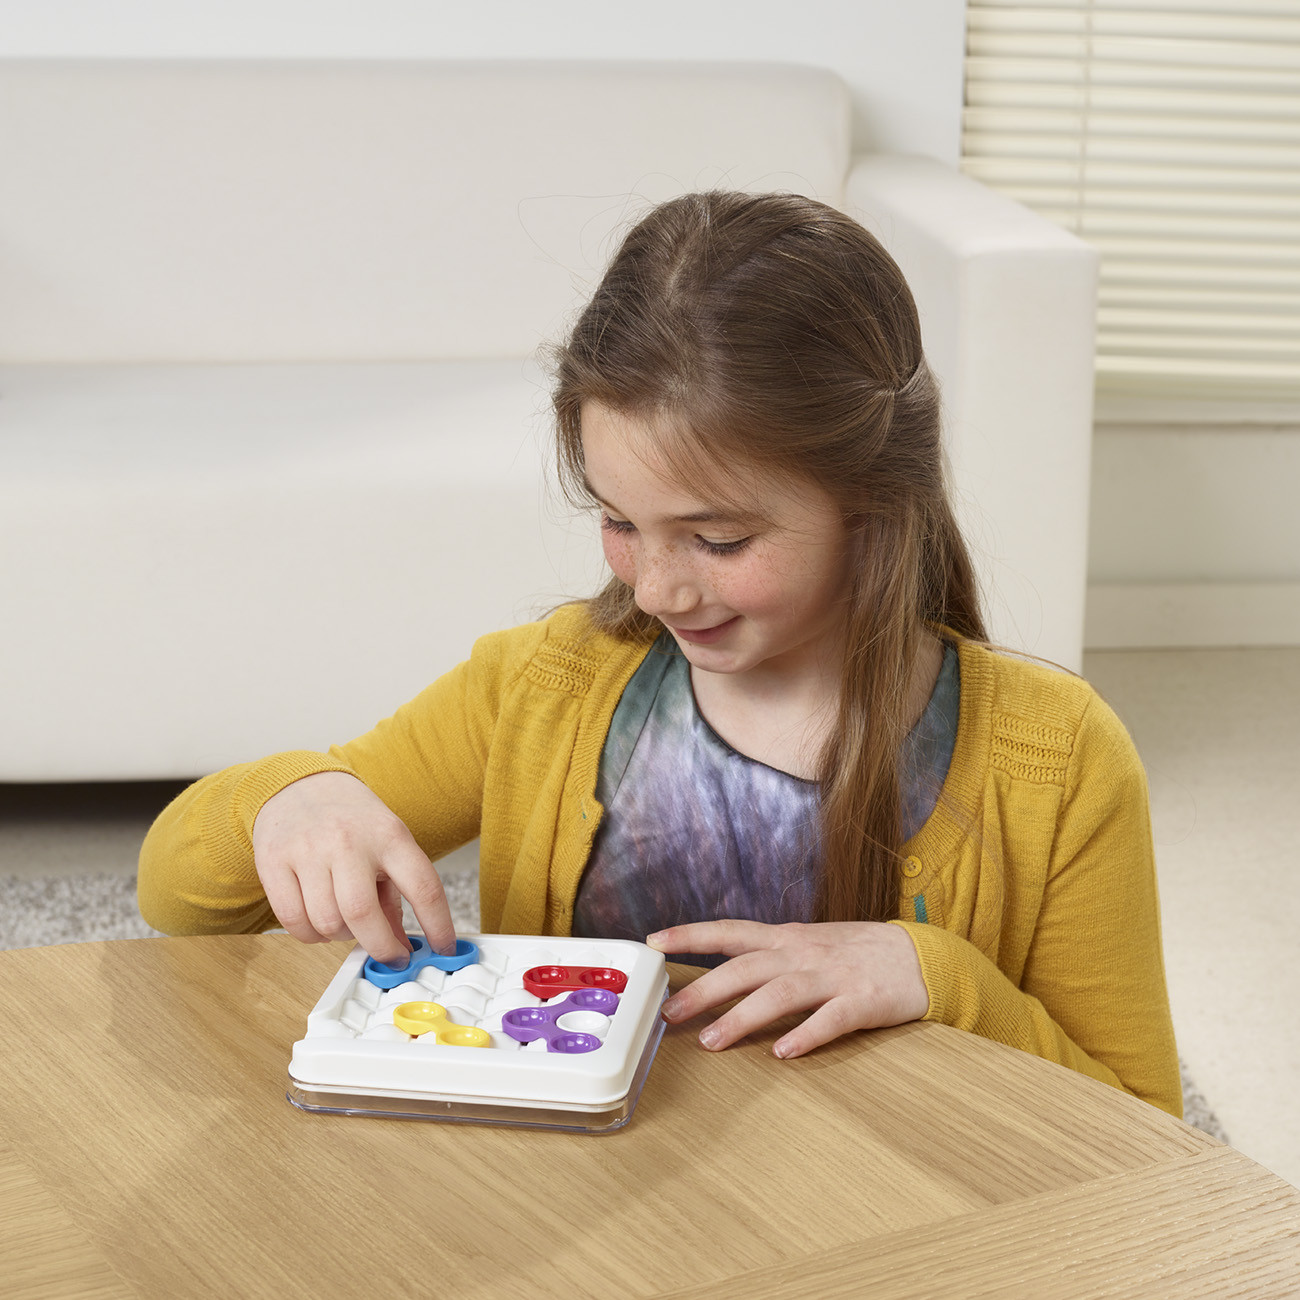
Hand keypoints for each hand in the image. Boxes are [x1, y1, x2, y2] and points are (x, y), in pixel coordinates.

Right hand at [251, 771, 455, 966]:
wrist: (300, 785)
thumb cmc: (352, 821)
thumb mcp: (387, 845)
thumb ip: (397, 897)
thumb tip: (405, 947)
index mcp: (389, 835)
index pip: (423, 886)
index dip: (438, 925)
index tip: (444, 949)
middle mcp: (348, 841)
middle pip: (363, 914)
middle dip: (381, 947)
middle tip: (390, 956)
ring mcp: (308, 851)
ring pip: (326, 923)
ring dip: (341, 937)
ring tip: (347, 923)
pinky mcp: (274, 862)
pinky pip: (293, 922)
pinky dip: (310, 935)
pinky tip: (319, 923)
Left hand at [646, 919, 928, 1058]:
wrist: (923, 957)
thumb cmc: (860, 954)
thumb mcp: (810, 945)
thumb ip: (771, 958)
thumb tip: (722, 977)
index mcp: (788, 938)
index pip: (730, 931)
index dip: (691, 934)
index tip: (653, 941)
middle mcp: (804, 952)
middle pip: (746, 967)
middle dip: (705, 990)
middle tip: (670, 1014)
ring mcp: (834, 976)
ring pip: (781, 993)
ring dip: (744, 1017)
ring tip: (713, 1042)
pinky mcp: (864, 1000)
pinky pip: (832, 1019)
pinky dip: (806, 1034)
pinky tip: (784, 1053)